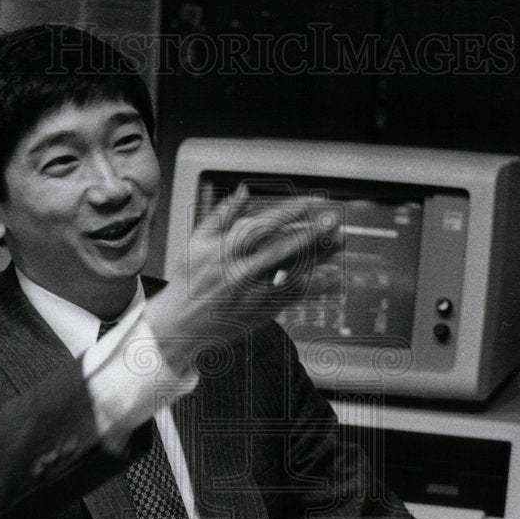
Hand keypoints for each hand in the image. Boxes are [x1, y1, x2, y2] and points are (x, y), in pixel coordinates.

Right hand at [146, 185, 343, 364]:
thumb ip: (223, 214)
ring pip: (293, 274)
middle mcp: (239, 273)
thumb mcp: (196, 242)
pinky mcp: (263, 312)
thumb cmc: (188, 282)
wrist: (180, 328)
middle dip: (311, 234)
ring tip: (339, 242)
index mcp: (223, 251)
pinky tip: (330, 274)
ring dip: (319, 258)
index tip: (310, 202)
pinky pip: (294, 297)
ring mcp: (253, 295)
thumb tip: (245, 190)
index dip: (288, 212)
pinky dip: (314, 285)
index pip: (261, 226)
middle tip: (333, 221)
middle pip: (282, 251)